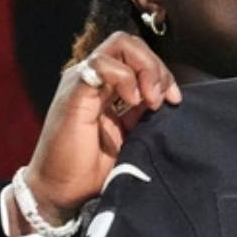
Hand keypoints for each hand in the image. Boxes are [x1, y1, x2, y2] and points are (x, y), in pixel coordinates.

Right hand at [16, 31, 180, 231]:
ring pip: (119, 44)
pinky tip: (133, 101)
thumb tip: (167, 98)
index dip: (162, 73)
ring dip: (145, 68)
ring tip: (150, 99)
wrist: (61, 191)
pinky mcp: (73, 93)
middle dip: (156, 66)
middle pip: (131, 44)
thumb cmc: (89, 170)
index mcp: (106, 88)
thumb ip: (142, 114)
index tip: (175, 101)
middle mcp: (93, 79)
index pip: (138, 58)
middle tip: (164, 98)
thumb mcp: (128, 137)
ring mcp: (82, 82)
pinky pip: (100, 64)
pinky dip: (124, 77)